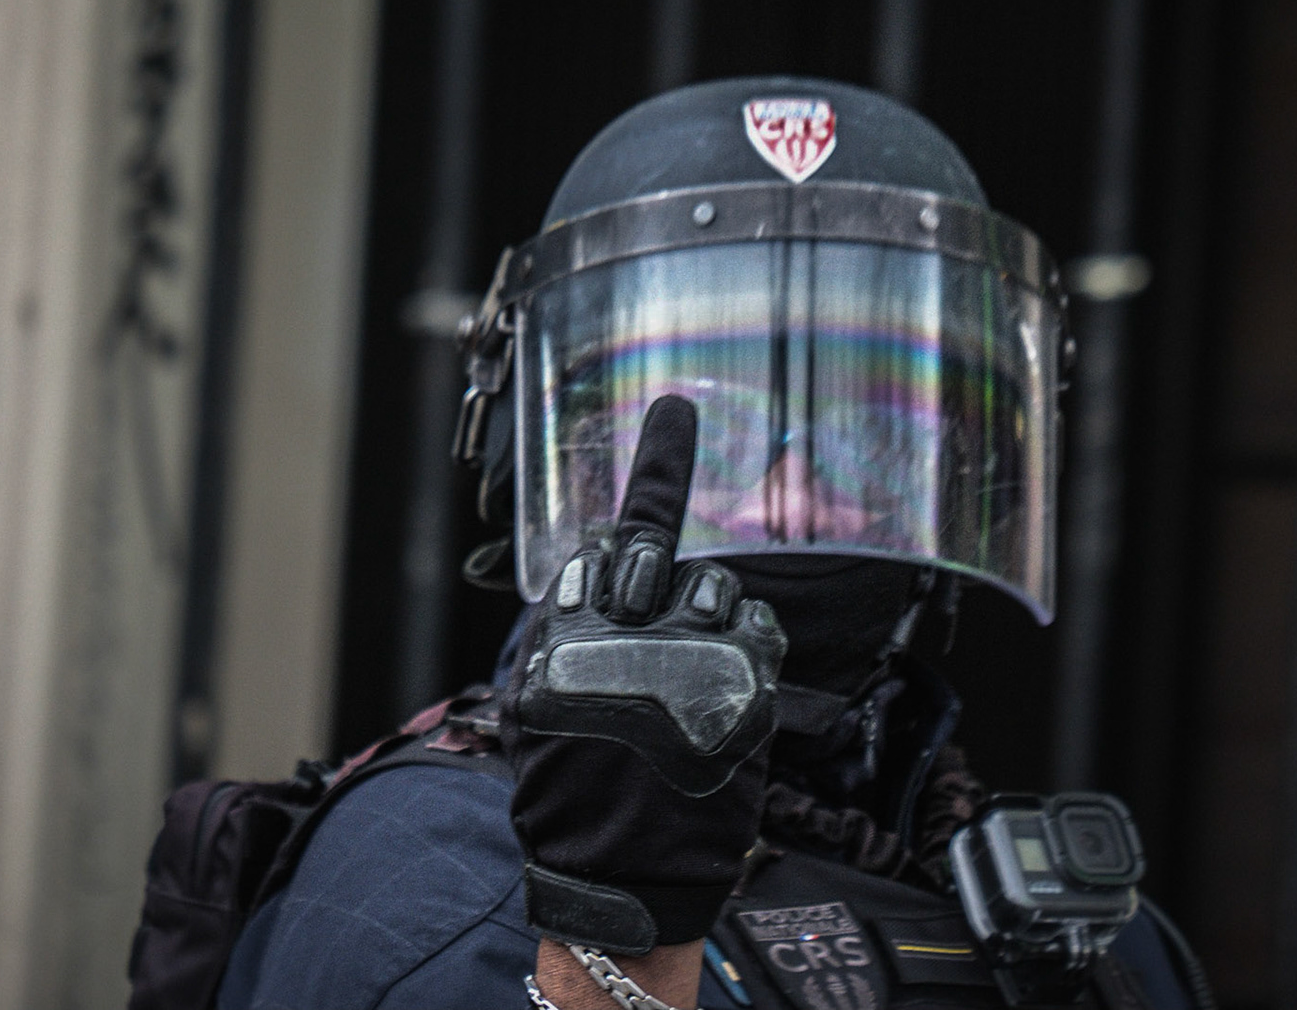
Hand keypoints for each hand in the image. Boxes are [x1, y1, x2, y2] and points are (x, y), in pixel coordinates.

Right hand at [502, 395, 785, 953]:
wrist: (619, 881)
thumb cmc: (573, 798)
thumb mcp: (538, 710)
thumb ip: (567, 635)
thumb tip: (598, 581)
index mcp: (566, 638)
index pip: (609, 535)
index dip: (653, 477)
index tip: (677, 415)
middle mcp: (624, 639)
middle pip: (657, 548)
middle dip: (657, 562)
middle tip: (655, 586)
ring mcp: (688, 662)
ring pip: (716, 586)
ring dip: (706, 613)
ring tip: (686, 674)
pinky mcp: (743, 693)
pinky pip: (758, 634)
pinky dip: (746, 652)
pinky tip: (723, 696)